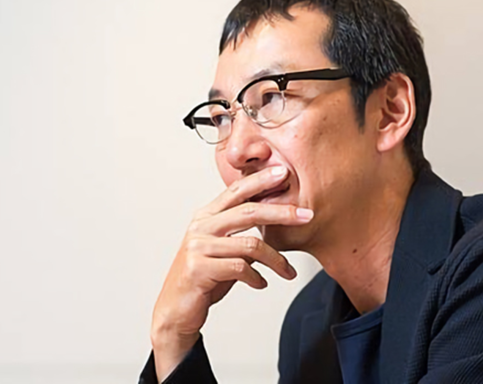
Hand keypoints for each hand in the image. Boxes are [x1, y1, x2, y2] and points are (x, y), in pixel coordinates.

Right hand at [150, 165, 313, 380]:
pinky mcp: (199, 269)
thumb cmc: (203, 277)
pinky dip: (257, 277)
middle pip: (248, 212)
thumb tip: (274, 221)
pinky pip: (240, 268)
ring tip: (288, 271)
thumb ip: (240, 234)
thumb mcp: (221, 249)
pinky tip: (261, 283)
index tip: (283, 172)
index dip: (260, 180)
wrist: (176, 309)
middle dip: (282, 212)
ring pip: (250, 245)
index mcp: (205, 217)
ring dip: (276, 260)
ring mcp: (198, 247)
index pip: (235, 191)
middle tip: (307, 215)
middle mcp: (200, 227)